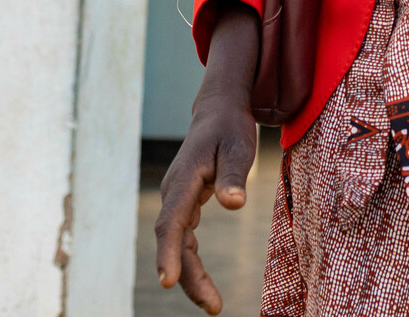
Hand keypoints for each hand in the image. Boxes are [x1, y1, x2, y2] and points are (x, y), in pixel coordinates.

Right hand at [154, 1, 261, 313]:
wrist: (218, 111)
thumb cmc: (230, 128)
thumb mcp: (239, 146)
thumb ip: (234, 175)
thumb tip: (232, 204)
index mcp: (184, 179)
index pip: (172, 222)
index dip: (170, 252)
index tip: (169, 280)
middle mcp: (174, 191)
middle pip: (172, 239)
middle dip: (186, 275)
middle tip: (212, 305)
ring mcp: (176, 199)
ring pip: (176, 243)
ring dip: (190, 274)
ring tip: (213, 304)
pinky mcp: (184, 204)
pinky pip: (183, 239)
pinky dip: (190, 261)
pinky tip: (204, 285)